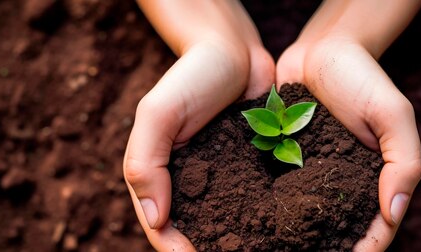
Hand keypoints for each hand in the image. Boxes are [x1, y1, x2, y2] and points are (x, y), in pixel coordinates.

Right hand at [125, 1, 273, 250]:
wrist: (236, 52)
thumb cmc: (192, 77)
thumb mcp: (159, 112)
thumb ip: (145, 162)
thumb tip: (155, 220)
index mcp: (159, 176)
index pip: (162, 228)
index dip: (178, 249)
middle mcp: (189, 184)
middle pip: (194, 232)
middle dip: (211, 250)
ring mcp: (221, 179)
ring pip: (224, 224)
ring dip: (235, 242)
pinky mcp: (249, 171)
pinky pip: (252, 202)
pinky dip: (258, 220)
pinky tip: (275, 232)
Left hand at [277, 38, 420, 250]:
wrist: (321, 49)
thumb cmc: (363, 78)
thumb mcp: (393, 115)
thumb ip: (403, 162)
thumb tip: (395, 213)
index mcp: (374, 178)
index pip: (376, 225)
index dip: (366, 248)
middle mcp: (342, 182)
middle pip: (339, 229)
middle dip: (329, 249)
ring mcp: (311, 173)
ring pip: (307, 217)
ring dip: (297, 237)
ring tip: (280, 251)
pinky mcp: (283, 160)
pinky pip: (278, 191)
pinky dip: (273, 209)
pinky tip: (260, 225)